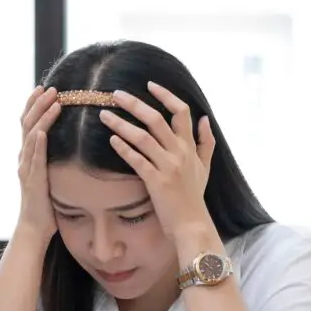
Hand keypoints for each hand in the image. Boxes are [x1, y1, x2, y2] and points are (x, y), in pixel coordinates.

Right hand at [17, 85, 60, 242]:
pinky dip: (38, 145)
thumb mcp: (50, 175)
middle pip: (27, 124)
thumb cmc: (46, 204)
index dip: (34, 104)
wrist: (34, 228)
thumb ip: (53, 158)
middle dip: (38, 104)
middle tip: (51, 87)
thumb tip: (67, 144)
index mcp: (27, 156)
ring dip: (42, 117)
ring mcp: (26, 169)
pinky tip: (44, 132)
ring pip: (31, 137)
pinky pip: (34, 160)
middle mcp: (23, 158)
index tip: (44, 87)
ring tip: (54, 101)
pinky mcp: (33, 182)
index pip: (28, 123)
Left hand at [99, 82, 215, 239]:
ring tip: (104, 115)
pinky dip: (123, 148)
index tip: (149, 84)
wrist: (192, 225)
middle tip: (116, 94)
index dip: (166, 95)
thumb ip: (206, 143)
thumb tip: (205, 119)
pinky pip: (137, 160)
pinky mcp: (156, 181)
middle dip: (135, 104)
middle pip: (157, 119)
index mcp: (190, 147)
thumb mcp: (205, 168)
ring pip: (143, 137)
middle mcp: (180, 153)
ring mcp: (168, 166)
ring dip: (122, 123)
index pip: (181, 111)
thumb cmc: (194, 198)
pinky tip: (111, 139)